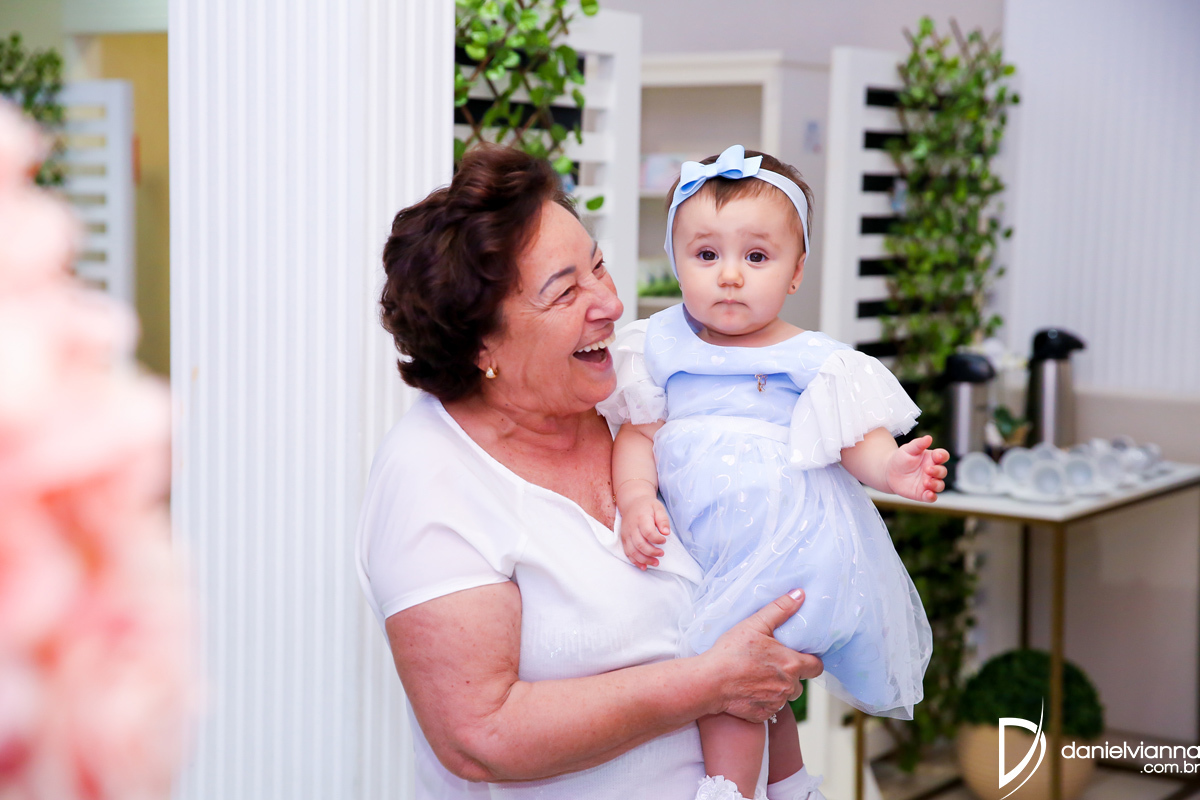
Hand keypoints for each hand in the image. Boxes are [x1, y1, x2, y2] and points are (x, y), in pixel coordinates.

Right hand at [619, 495, 671, 569]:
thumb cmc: (648, 506)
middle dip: (652, 552)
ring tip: (656, 563)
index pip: (648, 532)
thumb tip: (666, 532)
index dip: (657, 539)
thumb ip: (663, 520)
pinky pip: (628, 553)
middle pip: (640, 544)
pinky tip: (644, 567)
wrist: (632, 503)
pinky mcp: (624, 540)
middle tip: (662, 554)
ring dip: (644, 560)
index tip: (664, 540)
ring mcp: (626, 534)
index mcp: (641, 518)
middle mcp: (631, 527)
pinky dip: (635, 562)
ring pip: (633, 551)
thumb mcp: (658, 508)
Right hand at [703, 590, 823, 722]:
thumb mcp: (755, 624)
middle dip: (789, 674)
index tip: (799, 655)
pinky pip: (770, 707)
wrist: (709, 682)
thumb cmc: (730, 653)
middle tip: (770, 663)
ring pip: (784, 695)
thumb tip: (800, 595)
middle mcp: (787, 687)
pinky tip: (748, 688)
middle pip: (800, 682)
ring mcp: (775, 703)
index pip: (817, 666)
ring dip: (777, 688)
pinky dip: (763, 699)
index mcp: (791, 664)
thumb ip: (780, 609)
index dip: (810, 660)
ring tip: (757, 676)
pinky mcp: (763, 715)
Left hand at [885, 434, 948, 501]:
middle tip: (927, 469)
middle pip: (943, 471)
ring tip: (926, 482)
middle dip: (938, 471)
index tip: (937, 456)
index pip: (943, 456)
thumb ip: (918, 444)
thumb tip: (929, 437)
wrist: (889, 472)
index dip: (942, 456)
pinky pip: (932, 497)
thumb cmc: (901, 458)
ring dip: (936, 484)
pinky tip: (928, 494)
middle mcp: (933, 471)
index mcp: (932, 458)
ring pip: (940, 485)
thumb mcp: (908, 449)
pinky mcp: (923, 493)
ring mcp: (929, 483)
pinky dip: (932, 497)